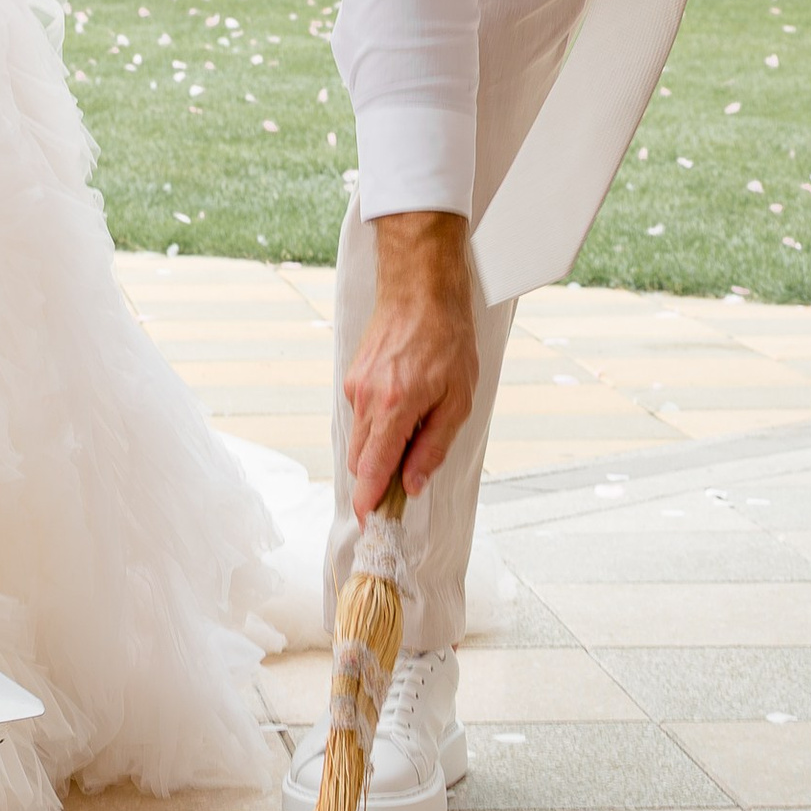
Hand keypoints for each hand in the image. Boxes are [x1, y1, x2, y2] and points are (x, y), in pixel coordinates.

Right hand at [343, 211, 480, 520]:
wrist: (420, 290)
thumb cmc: (446, 340)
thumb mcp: (457, 400)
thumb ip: (432, 446)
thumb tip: (412, 484)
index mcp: (394, 407)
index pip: (372, 468)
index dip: (369, 499)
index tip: (368, 520)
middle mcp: (366, 399)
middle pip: (360, 459)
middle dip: (377, 477)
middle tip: (405, 483)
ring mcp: (355, 386)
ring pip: (360, 438)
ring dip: (380, 448)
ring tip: (415, 429)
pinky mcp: (353, 376)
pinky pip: (362, 415)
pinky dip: (378, 423)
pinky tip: (404, 404)